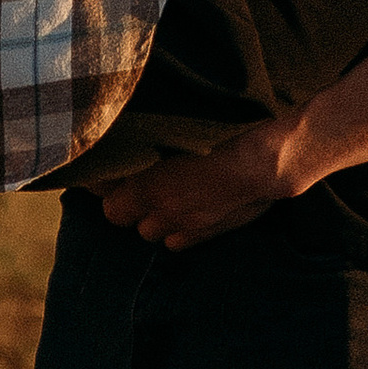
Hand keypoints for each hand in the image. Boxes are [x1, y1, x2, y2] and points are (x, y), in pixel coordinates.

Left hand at [94, 119, 296, 249]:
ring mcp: (186, 227)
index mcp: (147, 187)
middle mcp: (162, 212)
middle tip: (130, 174)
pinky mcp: (208, 233)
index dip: (101, 180)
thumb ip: (144, 138)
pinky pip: (176, 242)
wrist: (267, 161)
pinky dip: (174, 228)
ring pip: (149, 232)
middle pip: (119, 216)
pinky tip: (183, 207)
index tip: (104, 163)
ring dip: (148, 214)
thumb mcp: (175, 125)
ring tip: (158, 191)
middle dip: (122, 198)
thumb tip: (125, 133)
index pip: (103, 197)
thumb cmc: (223, 131)